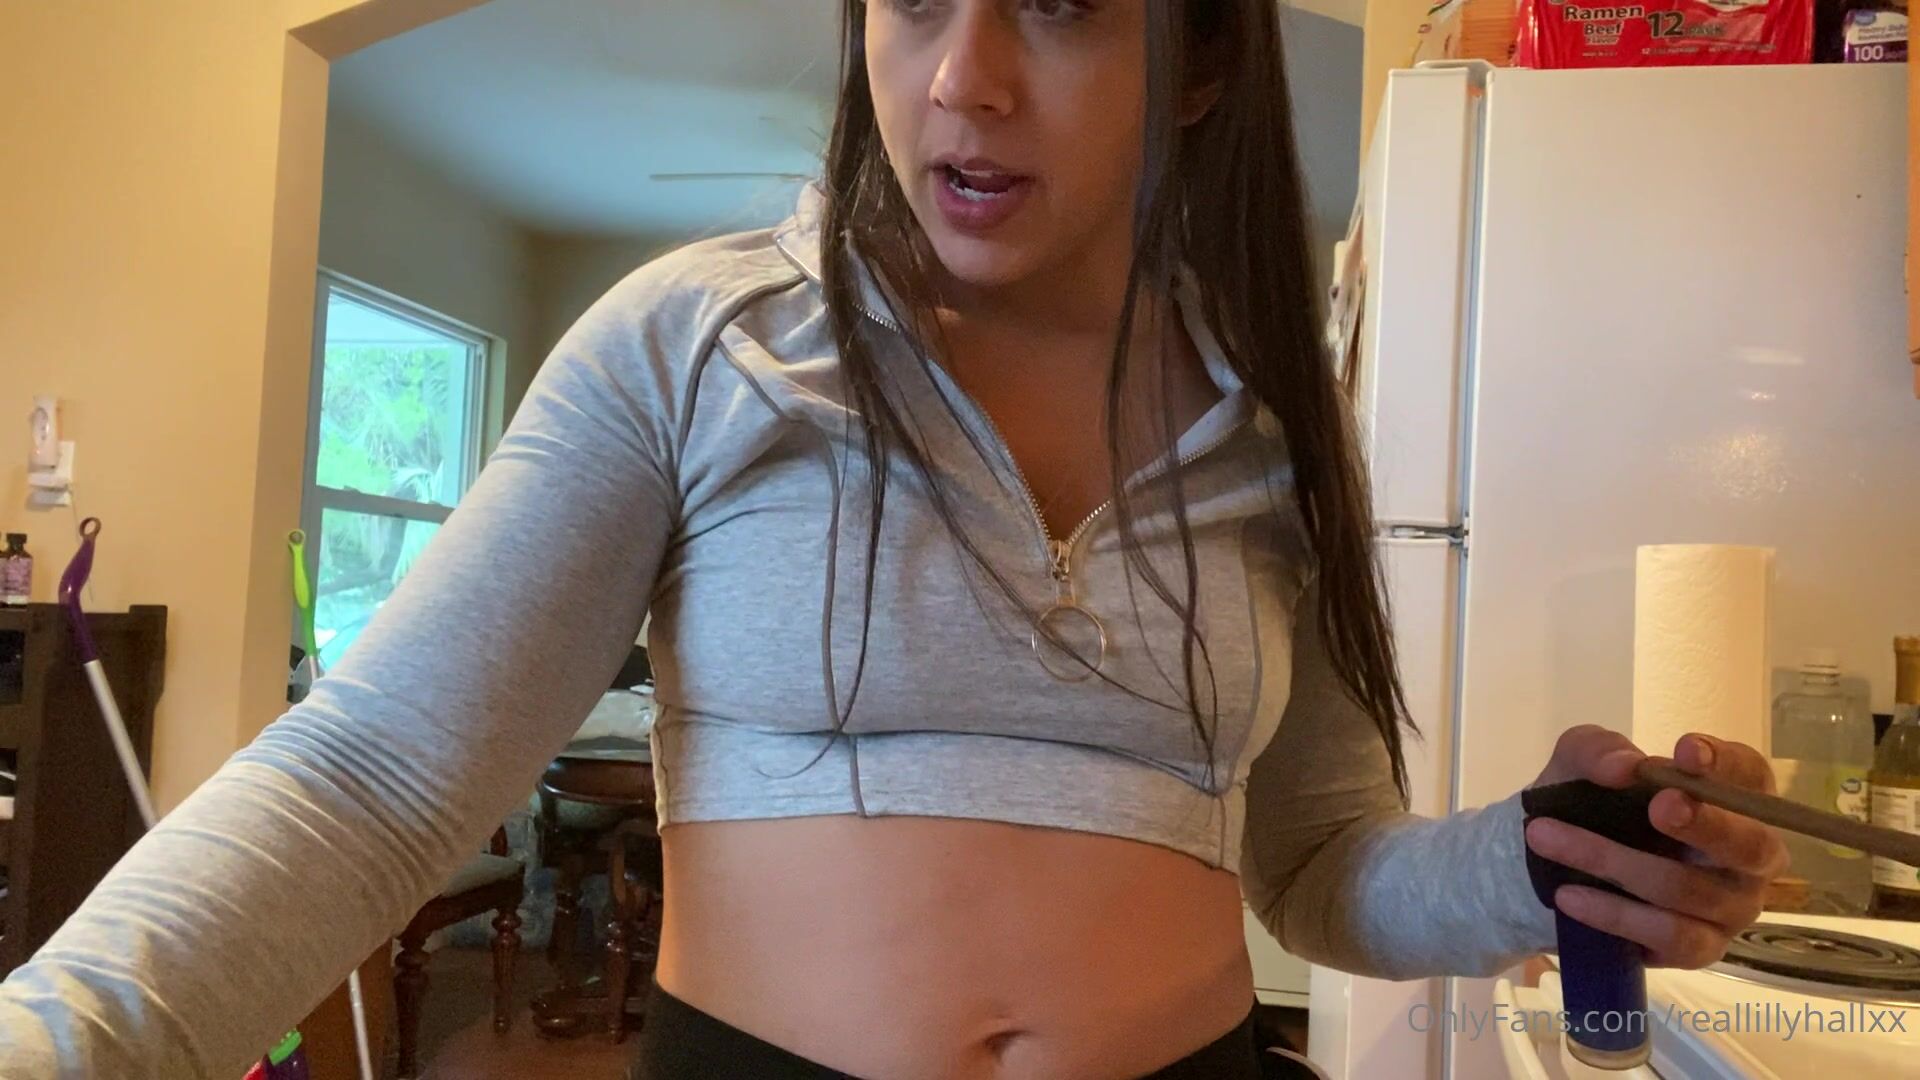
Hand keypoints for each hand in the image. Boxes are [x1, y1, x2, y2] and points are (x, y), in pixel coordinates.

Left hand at [1523, 725, 1787, 968]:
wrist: (1552, 863)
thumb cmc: (1593, 800)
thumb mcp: (1581, 761)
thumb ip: (1599, 750)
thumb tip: (1624, 768)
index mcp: (1734, 798)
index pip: (1751, 776)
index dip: (1726, 764)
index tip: (1685, 751)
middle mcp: (1750, 856)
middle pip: (1750, 844)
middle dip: (1706, 825)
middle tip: (1659, 806)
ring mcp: (1732, 908)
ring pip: (1685, 889)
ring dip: (1613, 862)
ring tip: (1546, 837)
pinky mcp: (1701, 948)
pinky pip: (1668, 935)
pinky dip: (1613, 914)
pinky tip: (1568, 895)